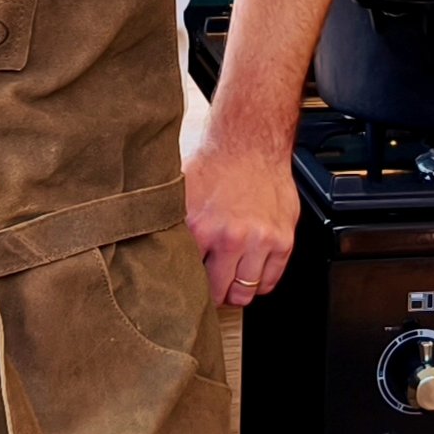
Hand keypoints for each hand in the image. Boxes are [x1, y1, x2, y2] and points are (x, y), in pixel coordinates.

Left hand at [185, 139, 296, 306]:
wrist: (250, 140)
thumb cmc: (214, 162)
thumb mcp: (179, 193)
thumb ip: (170, 226)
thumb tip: (150, 250)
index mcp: (201, 228)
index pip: (190, 280)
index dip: (186, 284)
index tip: (185, 286)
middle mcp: (232, 237)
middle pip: (219, 293)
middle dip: (212, 292)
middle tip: (208, 286)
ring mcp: (260, 240)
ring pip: (246, 291)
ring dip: (236, 289)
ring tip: (229, 279)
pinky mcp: (283, 239)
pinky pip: (271, 280)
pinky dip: (260, 281)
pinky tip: (249, 270)